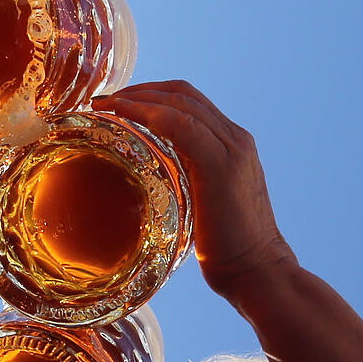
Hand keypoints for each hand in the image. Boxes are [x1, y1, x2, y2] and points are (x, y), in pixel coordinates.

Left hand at [92, 80, 294, 295]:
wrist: (258, 271)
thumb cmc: (227, 249)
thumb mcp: (204, 204)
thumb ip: (188, 184)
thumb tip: (152, 185)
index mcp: (233, 144)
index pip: (190, 101)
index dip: (151, 94)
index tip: (117, 103)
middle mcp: (235, 139)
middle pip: (183, 94)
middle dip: (139, 90)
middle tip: (104, 101)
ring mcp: (231, 149)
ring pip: (180, 103)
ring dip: (137, 97)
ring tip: (104, 105)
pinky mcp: (220, 165)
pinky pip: (180, 125)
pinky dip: (147, 113)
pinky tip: (121, 116)